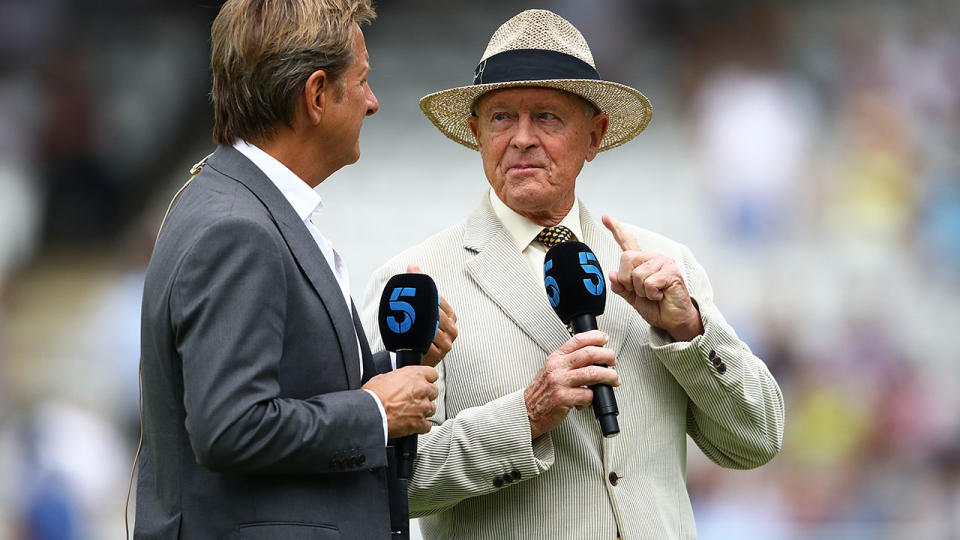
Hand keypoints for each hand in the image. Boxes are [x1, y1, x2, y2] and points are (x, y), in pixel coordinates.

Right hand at [362, 365, 438, 437]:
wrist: (370, 413)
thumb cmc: (373, 396)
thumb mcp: (382, 377)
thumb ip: (397, 378)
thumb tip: (396, 381)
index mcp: (414, 375)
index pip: (432, 374)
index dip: (427, 380)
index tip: (424, 384)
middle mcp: (422, 389)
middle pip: (434, 392)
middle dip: (425, 396)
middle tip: (414, 400)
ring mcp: (423, 406)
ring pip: (432, 409)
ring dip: (423, 411)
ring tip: (410, 413)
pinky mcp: (420, 422)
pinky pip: (427, 426)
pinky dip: (421, 426)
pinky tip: (412, 425)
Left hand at [406, 263, 457, 367]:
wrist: (413, 353)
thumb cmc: (418, 330)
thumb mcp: (420, 307)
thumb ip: (418, 284)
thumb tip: (412, 266)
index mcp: (450, 315)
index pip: (439, 301)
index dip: (426, 299)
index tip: (412, 296)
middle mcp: (452, 329)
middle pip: (436, 316)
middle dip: (421, 312)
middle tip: (406, 308)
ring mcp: (447, 343)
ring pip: (432, 330)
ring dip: (419, 328)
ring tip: (407, 323)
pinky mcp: (439, 354)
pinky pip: (428, 344)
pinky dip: (418, 341)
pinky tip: (411, 337)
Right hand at [524, 330, 619, 438]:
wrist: (528, 410)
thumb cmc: (544, 391)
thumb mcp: (552, 369)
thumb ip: (569, 361)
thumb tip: (595, 357)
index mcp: (556, 357)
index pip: (578, 340)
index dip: (595, 337)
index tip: (605, 339)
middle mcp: (557, 367)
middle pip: (589, 354)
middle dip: (608, 356)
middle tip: (614, 362)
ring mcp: (560, 382)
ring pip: (593, 373)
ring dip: (609, 376)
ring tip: (614, 380)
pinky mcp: (563, 399)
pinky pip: (588, 395)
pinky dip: (593, 397)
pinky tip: (590, 400)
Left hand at [602, 214, 702, 341]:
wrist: (673, 320)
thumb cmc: (656, 307)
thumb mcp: (632, 298)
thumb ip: (620, 286)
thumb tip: (612, 275)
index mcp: (642, 263)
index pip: (627, 242)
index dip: (616, 229)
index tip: (606, 217)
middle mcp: (652, 258)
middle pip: (626, 259)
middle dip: (627, 281)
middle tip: (642, 291)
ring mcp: (663, 262)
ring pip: (637, 274)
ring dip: (641, 291)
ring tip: (653, 294)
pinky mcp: (671, 271)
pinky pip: (648, 283)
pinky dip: (651, 294)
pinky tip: (661, 295)